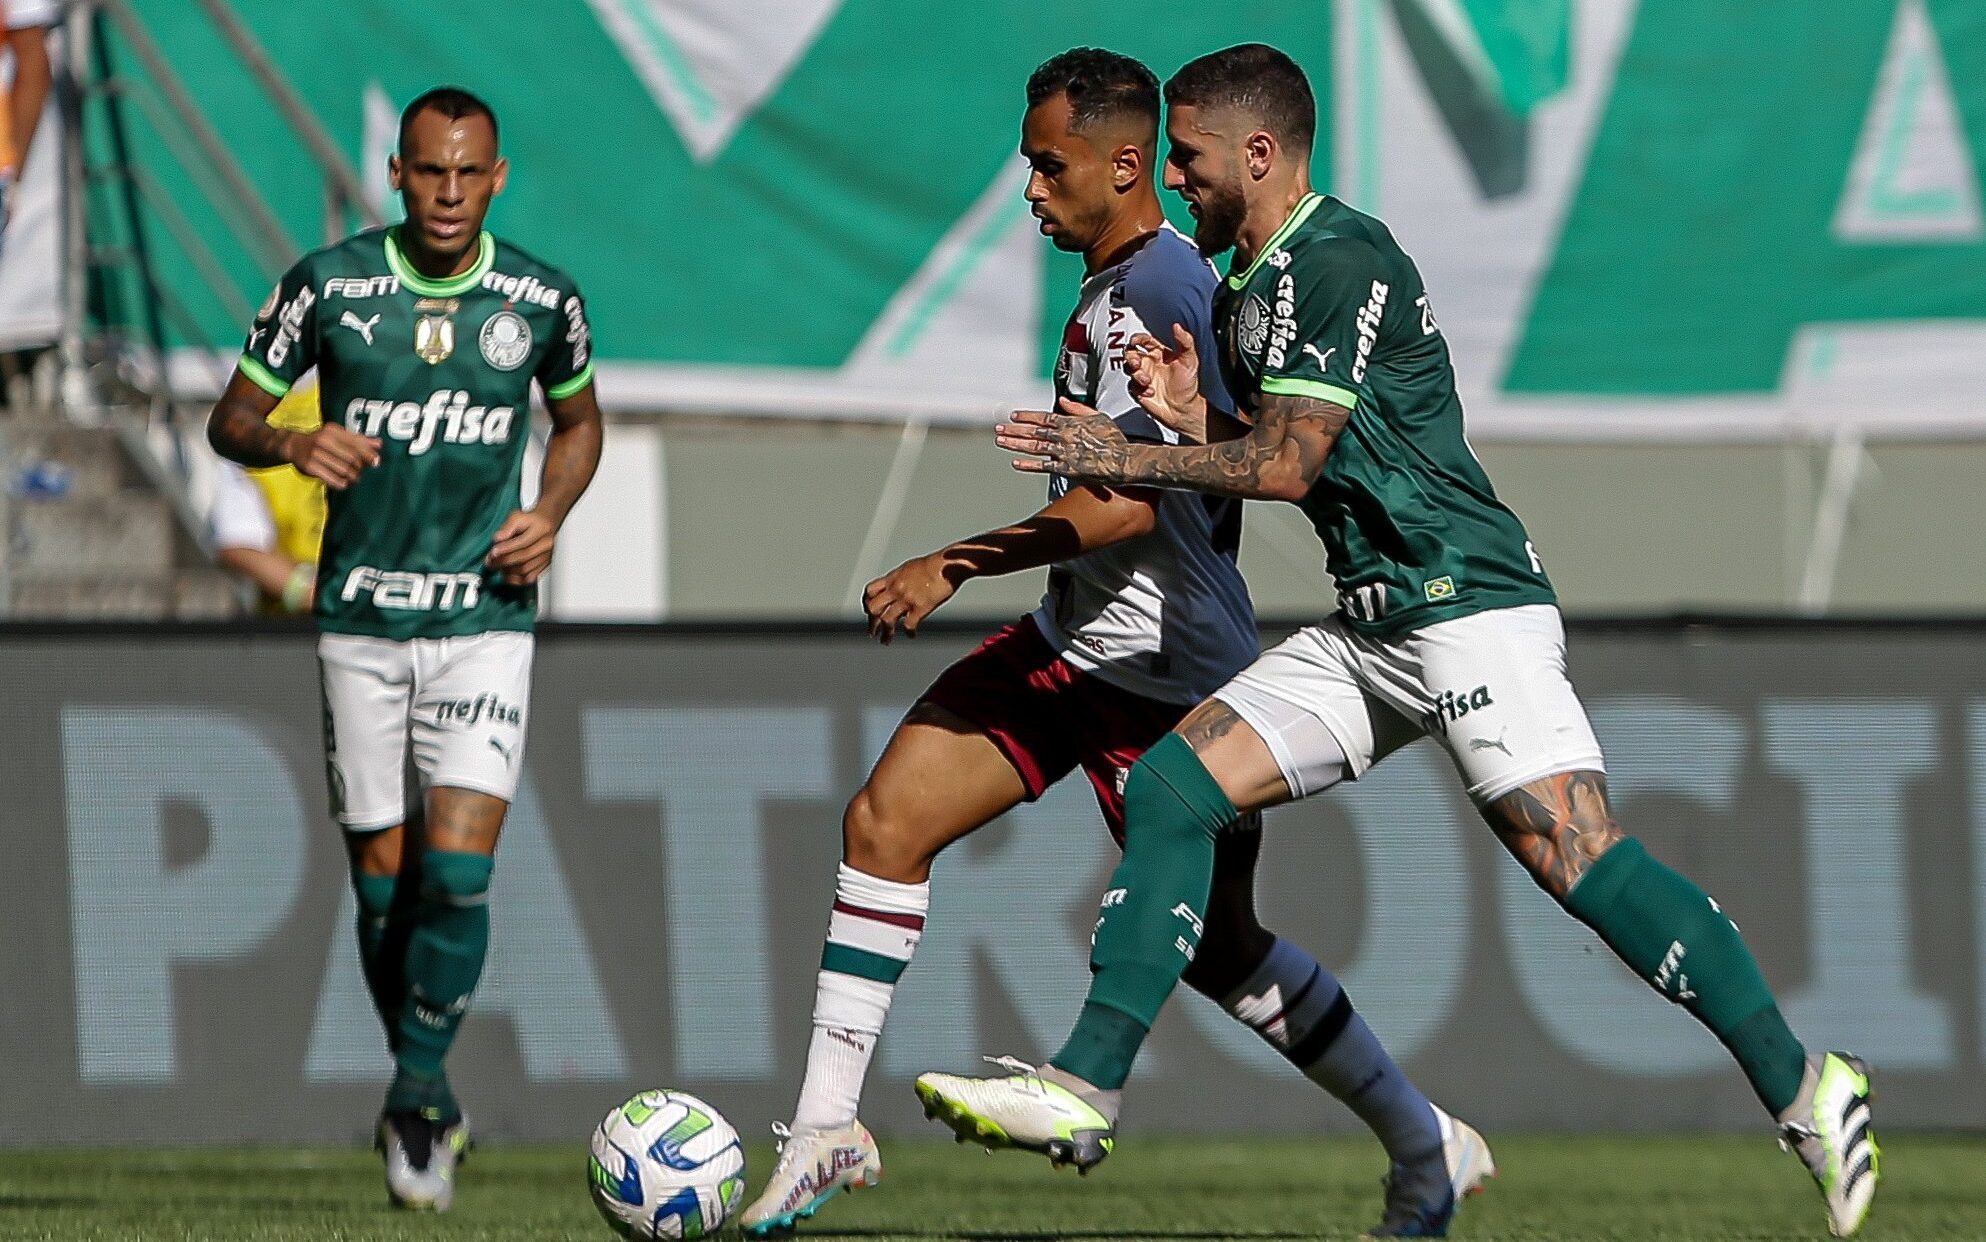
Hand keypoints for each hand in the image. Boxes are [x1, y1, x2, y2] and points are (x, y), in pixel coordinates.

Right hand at [286, 424, 380, 488]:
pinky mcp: (310, 467)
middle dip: (361, 467)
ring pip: (344, 469)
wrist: (293, 446)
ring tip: (355, 478)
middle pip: (352, 457)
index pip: (356, 442)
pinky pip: (333, 479)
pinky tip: (345, 483)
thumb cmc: (322, 441)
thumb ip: (358, 440)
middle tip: (362, 471)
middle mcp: (323, 440)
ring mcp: (315, 454)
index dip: (368, 453)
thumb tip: (379, 443)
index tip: (376, 461)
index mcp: (333, 430)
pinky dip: (342, 483)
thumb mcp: (338, 436)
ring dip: (353, 476)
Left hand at [486, 509, 557, 584]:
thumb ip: (507, 527)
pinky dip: (516, 580)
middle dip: (504, 561)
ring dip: (508, 570)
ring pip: (526, 569)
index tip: (493, 552)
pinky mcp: (544, 566)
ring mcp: (547, 557)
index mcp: (541, 529)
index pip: (523, 542)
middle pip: (524, 557)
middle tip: (490, 562)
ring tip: (497, 566)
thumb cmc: (529, 521)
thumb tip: (498, 538)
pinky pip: (530, 578)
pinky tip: (507, 575)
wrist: (544, 525)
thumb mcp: (517, 516)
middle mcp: (546, 544)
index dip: (506, 549)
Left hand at [863, 553, 958, 644]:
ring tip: (885, 641)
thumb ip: (902, 578)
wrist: (946, 564)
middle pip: (873, 608)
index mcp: (893, 578)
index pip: (870, 591)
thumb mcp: (911, 567)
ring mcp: (906, 599)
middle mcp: (896, 589)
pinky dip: (909, 632)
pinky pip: (909, 625)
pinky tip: (912, 635)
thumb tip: (901, 584)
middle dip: (872, 622)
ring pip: (887, 620)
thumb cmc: (934, 564)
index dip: (867, 603)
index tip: (868, 612)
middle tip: (873, 632)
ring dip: (885, 633)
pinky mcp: (920, 607)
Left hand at [994, 398, 1131, 482]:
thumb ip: (1078, 409)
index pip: (1043, 417)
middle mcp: (1063, 436)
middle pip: (1033, 431)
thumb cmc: (1114, 439)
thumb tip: (1063, 401)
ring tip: (1000, 441)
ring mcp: (1063, 453)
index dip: (1027, 416)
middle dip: (1014, 430)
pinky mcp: (1066, 469)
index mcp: (1070, 422)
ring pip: (1034, 446)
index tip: (1013, 416)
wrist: (1123, 459)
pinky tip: (1015, 462)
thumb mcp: (1098, 417)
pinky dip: (1028, 465)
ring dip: (1015, 444)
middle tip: (998, 429)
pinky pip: (1043, 466)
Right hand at [1126, 323, 1208, 439]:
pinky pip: (1131, 386)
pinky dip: (1139, 388)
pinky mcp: (1138, 391)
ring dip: (1136, 374)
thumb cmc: (1187, 384)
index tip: (1136, 340)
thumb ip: (1185, 341)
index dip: (1138, 338)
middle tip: (1136, 363)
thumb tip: (1177, 327)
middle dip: (1130, 357)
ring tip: (1147, 381)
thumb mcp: (1190, 359)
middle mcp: (1149, 364)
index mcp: (1159, 353)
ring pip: (1128, 369)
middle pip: (1130, 354)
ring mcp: (1142, 377)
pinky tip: (1150, 391)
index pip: (1143, 341)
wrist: (1183, 408)